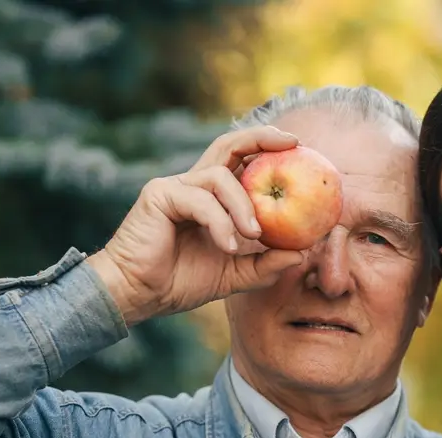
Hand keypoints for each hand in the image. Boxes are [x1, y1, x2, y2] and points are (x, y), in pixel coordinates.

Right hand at [87, 126, 307, 325]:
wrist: (139, 296)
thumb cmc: (181, 283)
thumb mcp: (235, 275)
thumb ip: (266, 265)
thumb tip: (302, 254)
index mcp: (212, 198)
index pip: (242, 161)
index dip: (268, 148)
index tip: (299, 148)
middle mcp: (193, 185)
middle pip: (229, 144)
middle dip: (262, 137)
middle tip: (292, 145)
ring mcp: (175, 187)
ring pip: (220, 177)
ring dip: (244, 206)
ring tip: (254, 235)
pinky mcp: (159, 196)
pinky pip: (201, 201)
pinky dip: (220, 222)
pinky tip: (227, 246)